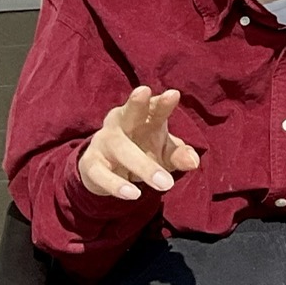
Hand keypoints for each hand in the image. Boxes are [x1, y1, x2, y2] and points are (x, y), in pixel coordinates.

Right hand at [76, 85, 201, 200]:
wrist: (106, 171)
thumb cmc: (143, 151)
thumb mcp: (165, 153)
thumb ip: (179, 155)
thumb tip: (194, 162)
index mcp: (143, 118)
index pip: (153, 107)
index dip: (162, 102)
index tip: (173, 94)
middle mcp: (121, 124)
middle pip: (128, 112)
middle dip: (136, 103)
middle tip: (143, 91)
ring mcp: (104, 143)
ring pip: (120, 148)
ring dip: (143, 165)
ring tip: (165, 183)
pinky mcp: (91, 164)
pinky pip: (101, 173)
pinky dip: (116, 184)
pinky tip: (133, 194)